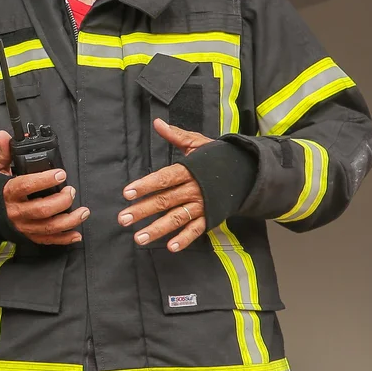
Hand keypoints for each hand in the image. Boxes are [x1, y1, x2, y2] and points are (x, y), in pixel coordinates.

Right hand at [0, 130, 88, 244]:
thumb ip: (3, 152)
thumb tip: (5, 135)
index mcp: (8, 192)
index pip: (27, 186)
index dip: (45, 180)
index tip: (60, 174)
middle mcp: (16, 212)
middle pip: (42, 210)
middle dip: (61, 201)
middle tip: (70, 191)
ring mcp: (23, 226)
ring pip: (48, 227)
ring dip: (69, 221)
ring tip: (84, 211)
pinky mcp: (28, 236)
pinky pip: (47, 240)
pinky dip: (63, 239)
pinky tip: (76, 234)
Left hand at [118, 119, 213, 251]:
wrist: (249, 171)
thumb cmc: (218, 157)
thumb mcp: (197, 143)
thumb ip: (176, 136)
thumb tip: (157, 123)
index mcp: (189, 170)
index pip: (163, 178)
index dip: (145, 186)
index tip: (127, 193)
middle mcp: (194, 189)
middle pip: (165, 200)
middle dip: (143, 210)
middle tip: (123, 219)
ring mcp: (203, 205)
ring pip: (177, 218)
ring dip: (158, 229)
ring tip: (139, 238)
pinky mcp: (211, 217)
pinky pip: (197, 230)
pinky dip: (185, 239)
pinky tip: (170, 247)